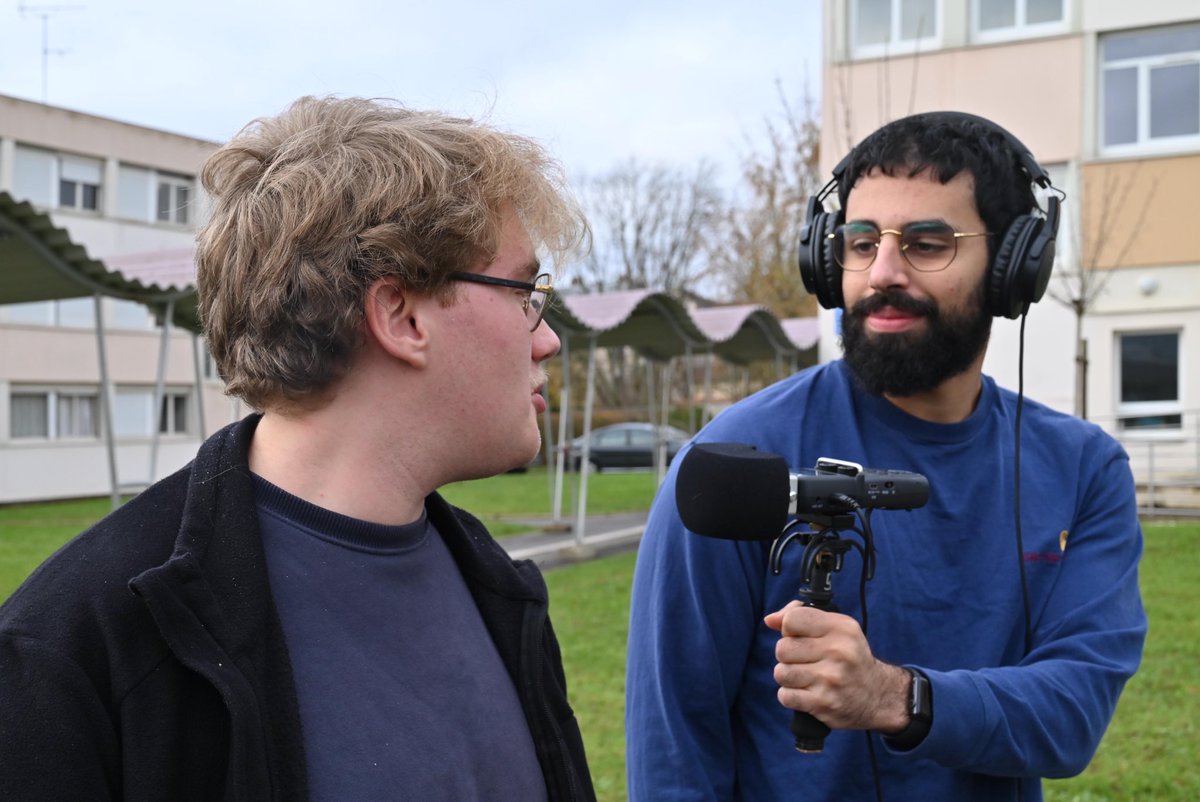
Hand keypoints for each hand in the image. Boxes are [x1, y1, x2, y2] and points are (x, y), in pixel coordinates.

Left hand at [763, 601, 909, 732]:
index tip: (800, 636)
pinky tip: (805, 692)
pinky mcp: (823, 703)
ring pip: (781, 673)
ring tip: (803, 676)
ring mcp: (830, 679)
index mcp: (841, 628)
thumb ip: (802, 616)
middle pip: (782, 648)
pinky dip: (790, 695)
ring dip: (787, 676)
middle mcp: (838, 652)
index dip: (789, 628)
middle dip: (787, 655)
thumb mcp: (836, 628)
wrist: (878, 696)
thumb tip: (770, 620)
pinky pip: (785, 696)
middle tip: (804, 660)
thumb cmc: (849, 657)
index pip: (792, 619)